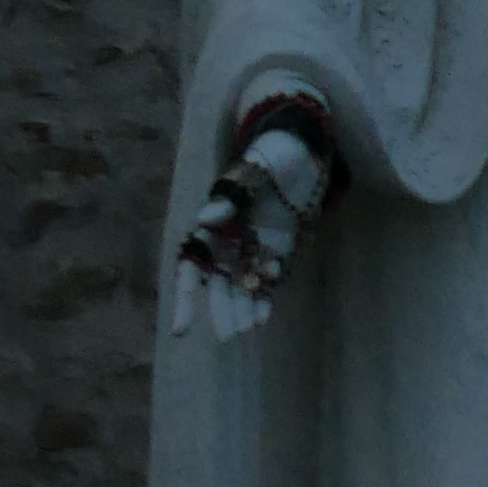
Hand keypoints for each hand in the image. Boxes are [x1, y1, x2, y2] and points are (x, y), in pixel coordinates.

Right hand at [172, 117, 332, 340]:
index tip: (181, 330)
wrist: (305, 150)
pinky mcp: (277, 250)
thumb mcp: (254, 171)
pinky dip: (266, 298)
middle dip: (222, 309)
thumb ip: (230, 198)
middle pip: (219, 283)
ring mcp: (253, 248)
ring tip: (249, 328)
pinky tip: (266, 315)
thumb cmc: (274, 154)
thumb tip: (204, 220)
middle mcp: (229, 241)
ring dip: (244, 307)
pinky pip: (267, 281)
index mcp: (214, 224)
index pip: (192, 266)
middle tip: (228, 336)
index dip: (185, 298)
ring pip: (242, 286)